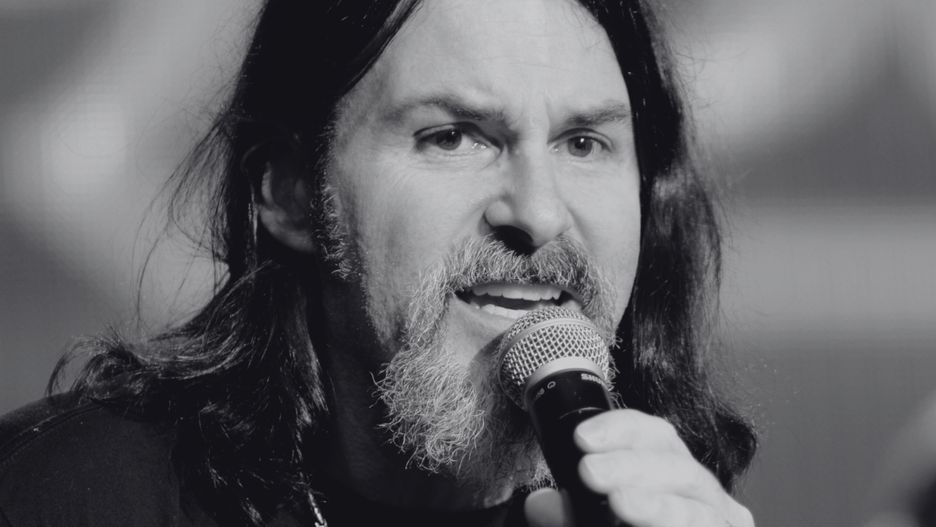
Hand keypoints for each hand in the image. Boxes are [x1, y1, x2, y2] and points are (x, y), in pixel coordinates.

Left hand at [524, 409, 753, 526]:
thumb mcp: (590, 524)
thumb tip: (539, 503)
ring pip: (695, 506)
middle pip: (675, 466)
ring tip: (621, 500)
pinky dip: (672, 522)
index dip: (620, 429)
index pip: (653, 434)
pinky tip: (642, 520)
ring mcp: (721, 519)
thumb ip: (567, 516)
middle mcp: (702, 493)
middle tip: (590, 470)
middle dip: (631, 465)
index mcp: (671, 475)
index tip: (582, 437)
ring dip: (656, 505)